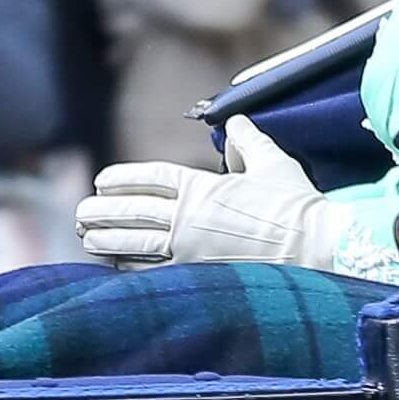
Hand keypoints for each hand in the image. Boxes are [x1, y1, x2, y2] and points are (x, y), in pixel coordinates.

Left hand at [75, 117, 339, 267]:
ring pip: (136, 243)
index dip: (124, 178)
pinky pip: (154, 273)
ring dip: (107, 240)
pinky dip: (130, 269)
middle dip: (104, 211)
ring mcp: (192, 250)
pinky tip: (115, 268)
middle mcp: (190, 218)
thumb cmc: (297, 205)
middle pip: (134, 211)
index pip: (152, 177)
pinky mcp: (200, 277)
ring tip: (86, 237)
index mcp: (203, 187)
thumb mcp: (272, 162)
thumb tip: (235, 123)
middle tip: (81, 212)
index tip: (103, 180)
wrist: (317, 247)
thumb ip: (248, 141)